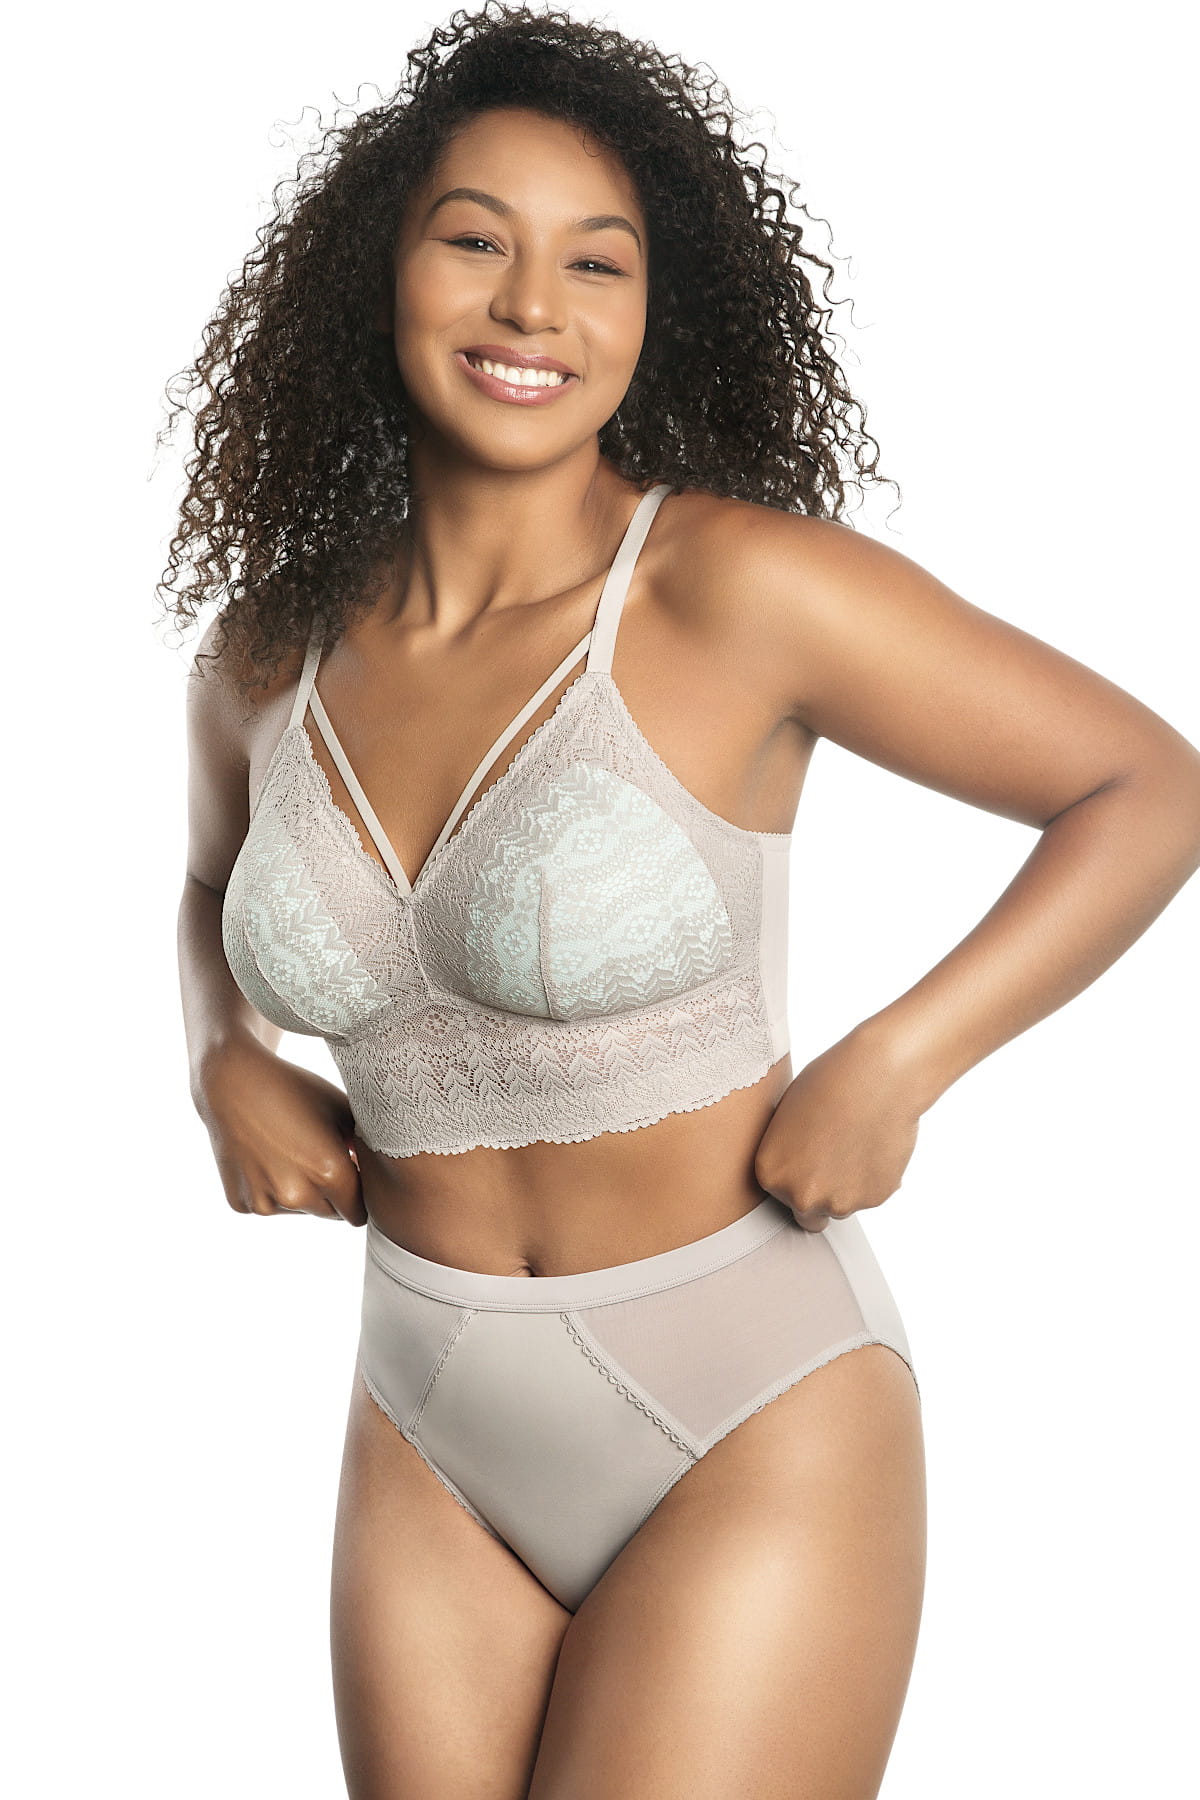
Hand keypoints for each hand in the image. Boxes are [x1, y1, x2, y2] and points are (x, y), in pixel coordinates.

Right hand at [193, 1036, 366, 1224]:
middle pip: (332, 1214)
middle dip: (334, 1195)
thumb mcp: (341, 1110)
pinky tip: (266, 1157)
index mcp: (331, 1173)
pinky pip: (271, 1205)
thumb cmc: (294, 1090)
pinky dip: (272, 1190)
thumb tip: (382, 1170)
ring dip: (302, 1193)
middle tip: (320, 1159)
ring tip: (291, 1152)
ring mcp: (266, 1202)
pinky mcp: (242, 1204)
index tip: (354, 1177)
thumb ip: (365, 1145)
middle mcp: (298, 1195)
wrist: (233, 1082)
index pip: (359, 1212)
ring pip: (301, 1210)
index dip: (360, 1195)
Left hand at [753, 1026, 924, 1231]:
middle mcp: (800, 1196)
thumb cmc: (828, 1083)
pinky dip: (875, 1178)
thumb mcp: (786, 1119)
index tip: (813, 1155)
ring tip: (857, 1143)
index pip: (782, 1195)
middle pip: (809, 1215)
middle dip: (821, 1195)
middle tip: (835, 1160)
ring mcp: (838, 1201)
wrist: (876, 1076)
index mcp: (770, 1174)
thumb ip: (787, 1154)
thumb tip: (796, 1170)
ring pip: (843, 1205)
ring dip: (849, 1186)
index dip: (799, 1176)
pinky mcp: (874, 1199)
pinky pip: (872, 1194)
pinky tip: (876, 1144)